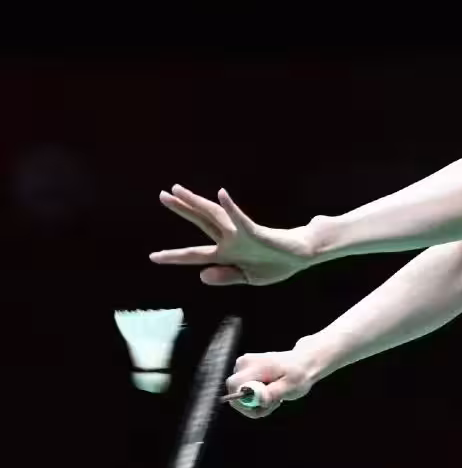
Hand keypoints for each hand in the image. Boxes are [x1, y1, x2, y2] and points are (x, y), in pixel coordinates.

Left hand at [149, 185, 312, 285]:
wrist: (301, 255)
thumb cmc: (276, 264)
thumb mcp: (249, 277)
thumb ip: (226, 276)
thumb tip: (201, 276)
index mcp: (226, 254)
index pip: (195, 254)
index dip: (174, 256)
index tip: (153, 257)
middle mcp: (229, 240)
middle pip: (200, 222)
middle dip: (182, 209)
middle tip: (163, 195)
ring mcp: (240, 234)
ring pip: (213, 216)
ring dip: (196, 203)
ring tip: (178, 190)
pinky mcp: (254, 231)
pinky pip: (239, 218)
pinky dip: (230, 207)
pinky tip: (221, 195)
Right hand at [225, 342, 321, 418]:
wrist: (303, 362)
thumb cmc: (299, 373)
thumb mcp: (291, 385)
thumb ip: (273, 392)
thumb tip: (258, 399)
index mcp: (254, 365)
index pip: (234, 386)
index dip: (244, 402)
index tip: (265, 405)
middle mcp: (243, 364)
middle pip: (235, 395)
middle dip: (252, 406)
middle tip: (273, 405)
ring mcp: (242, 367)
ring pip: (239, 397)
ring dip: (256, 404)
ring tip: (275, 398)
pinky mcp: (244, 372)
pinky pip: (243, 394)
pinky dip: (256, 399)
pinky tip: (271, 395)